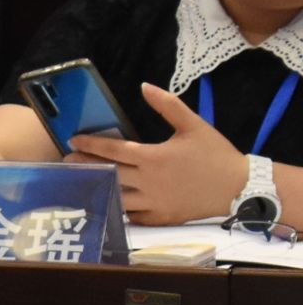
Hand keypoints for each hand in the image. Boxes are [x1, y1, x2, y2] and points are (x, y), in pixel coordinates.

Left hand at [69, 83, 245, 224]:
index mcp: (153, 157)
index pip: (113, 149)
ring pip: (114, 197)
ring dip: (96, 188)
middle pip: (108, 172)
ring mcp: (152, 203)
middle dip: (85, 166)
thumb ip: (168, 106)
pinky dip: (117, 209)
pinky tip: (105, 202)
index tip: (73, 140)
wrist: (238, 187)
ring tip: (80, 182)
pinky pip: (130, 216)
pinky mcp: (158, 218)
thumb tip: (145, 86)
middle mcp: (148, 182)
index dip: (90, 145)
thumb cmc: (215, 154)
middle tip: (66, 162)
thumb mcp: (194, 125)